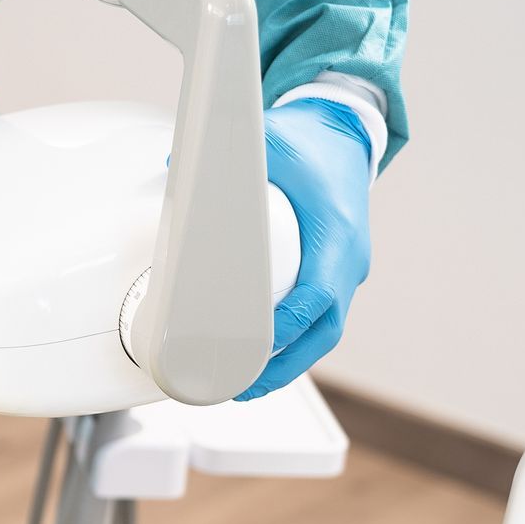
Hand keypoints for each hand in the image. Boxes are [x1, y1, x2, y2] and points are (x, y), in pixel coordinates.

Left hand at [241, 97, 374, 399]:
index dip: (290, 325)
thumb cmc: (309, 143)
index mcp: (336, 233)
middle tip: (242, 388)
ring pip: (325, 332)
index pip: (319, 293)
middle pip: (326, 329)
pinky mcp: (336, 274)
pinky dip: (294, 344)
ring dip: (289, 364)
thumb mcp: (270, 139)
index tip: (258, 346)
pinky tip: (262, 362)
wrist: (344, 135)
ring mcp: (347, 269)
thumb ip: (227, 151)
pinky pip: (320, 318)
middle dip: (287, 366)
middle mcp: (348, 258)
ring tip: (246, 387)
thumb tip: (176, 166)